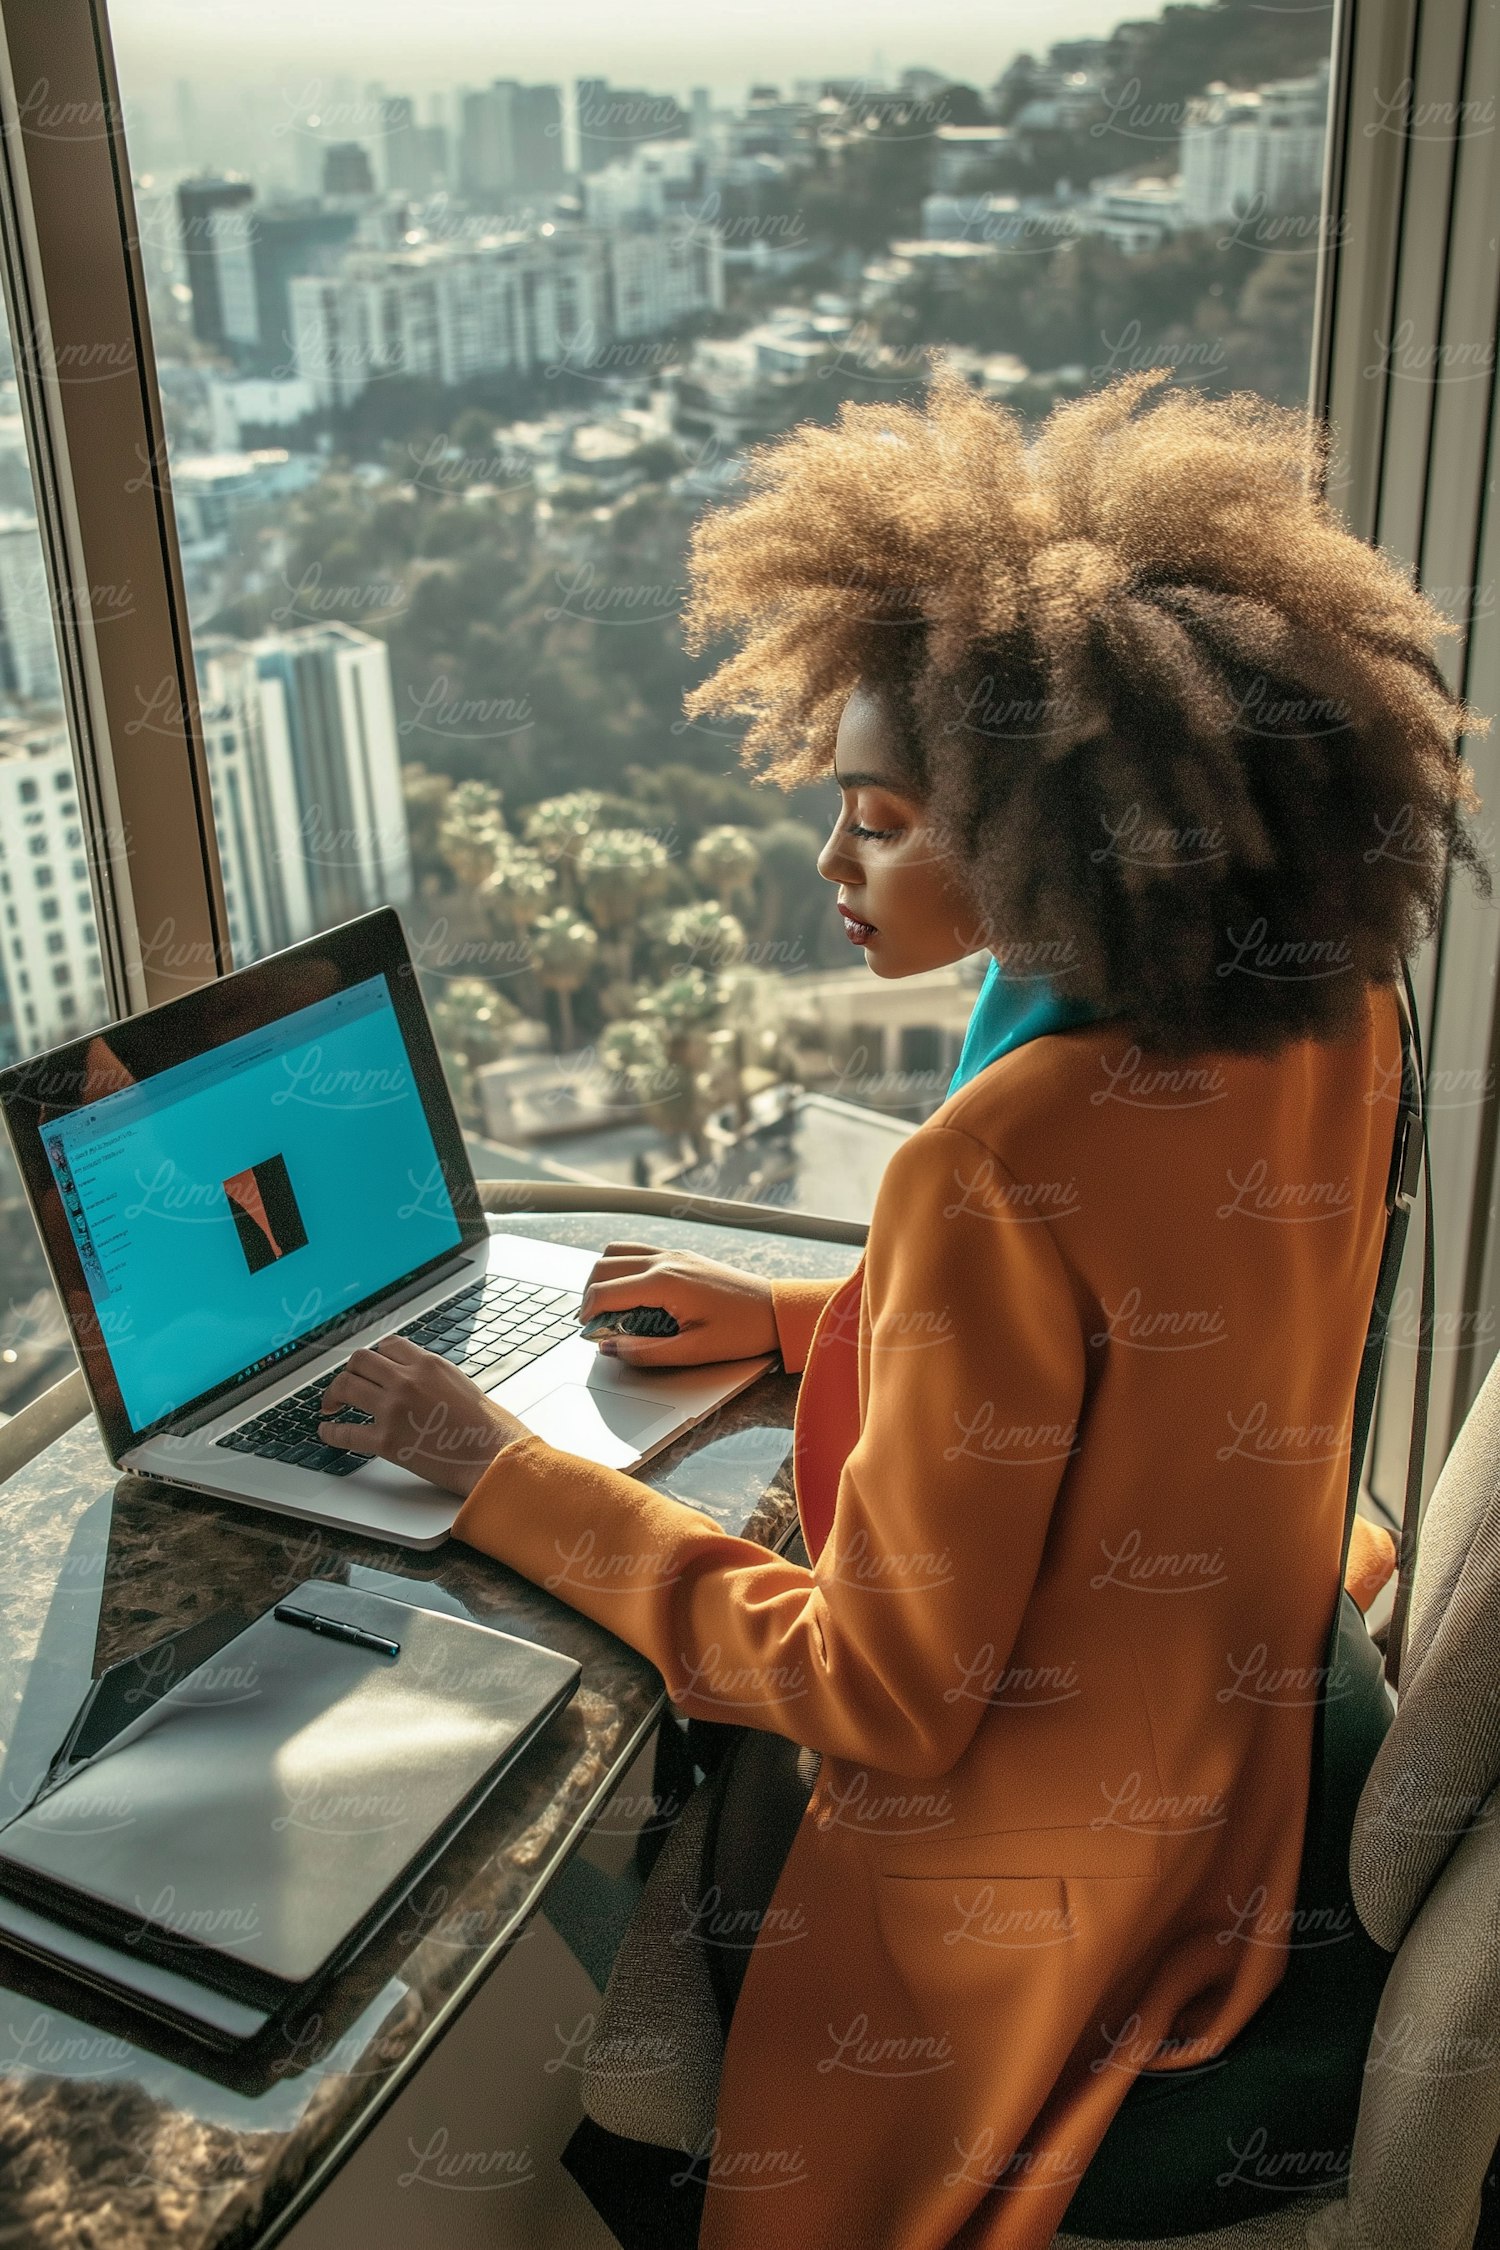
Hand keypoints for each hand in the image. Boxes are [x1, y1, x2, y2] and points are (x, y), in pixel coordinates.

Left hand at [316, 1336, 529, 1497]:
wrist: (493, 1455)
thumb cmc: (485, 1425)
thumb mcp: (459, 1384)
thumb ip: (432, 1377)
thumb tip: (413, 1380)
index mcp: (427, 1363)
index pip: (387, 1345)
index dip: (375, 1357)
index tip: (369, 1369)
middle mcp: (406, 1380)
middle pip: (360, 1360)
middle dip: (348, 1372)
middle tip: (344, 1387)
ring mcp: (393, 1409)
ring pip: (346, 1386)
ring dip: (332, 1395)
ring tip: (329, 1405)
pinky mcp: (386, 1441)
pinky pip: (346, 1432)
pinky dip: (331, 1431)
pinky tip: (327, 1431)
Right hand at [577, 1240, 777, 1367]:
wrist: (778, 1310)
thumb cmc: (742, 1331)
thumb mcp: (692, 1352)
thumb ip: (645, 1352)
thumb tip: (609, 1349)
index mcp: (665, 1283)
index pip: (605, 1292)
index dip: (587, 1315)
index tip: (587, 1335)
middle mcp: (665, 1261)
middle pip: (604, 1266)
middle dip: (588, 1294)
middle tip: (593, 1323)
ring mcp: (674, 1254)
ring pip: (618, 1252)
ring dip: (604, 1277)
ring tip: (608, 1307)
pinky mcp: (683, 1256)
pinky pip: (639, 1252)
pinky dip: (624, 1269)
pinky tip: (634, 1295)